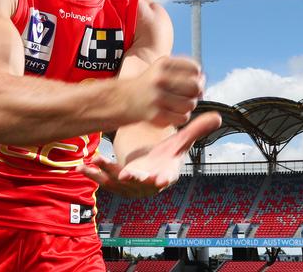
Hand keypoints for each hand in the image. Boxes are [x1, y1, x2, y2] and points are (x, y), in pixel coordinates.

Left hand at [77, 112, 221, 197]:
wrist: (151, 165)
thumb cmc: (167, 153)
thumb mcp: (181, 141)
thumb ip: (197, 129)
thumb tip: (219, 116)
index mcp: (165, 174)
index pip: (165, 179)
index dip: (161, 180)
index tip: (158, 180)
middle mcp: (147, 184)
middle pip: (140, 184)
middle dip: (133, 180)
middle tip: (127, 175)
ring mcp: (130, 186)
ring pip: (117, 183)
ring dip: (105, 174)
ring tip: (94, 162)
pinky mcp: (116, 183)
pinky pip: (104, 180)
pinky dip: (94, 173)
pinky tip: (83, 165)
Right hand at [123, 56, 204, 127]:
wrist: (124, 99)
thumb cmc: (149, 84)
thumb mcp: (162, 67)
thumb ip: (183, 70)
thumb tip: (204, 79)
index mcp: (163, 64)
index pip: (195, 69)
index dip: (198, 77)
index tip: (193, 81)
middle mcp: (160, 79)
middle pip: (196, 87)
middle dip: (196, 92)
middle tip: (190, 95)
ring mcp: (158, 98)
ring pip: (191, 104)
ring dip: (189, 106)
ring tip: (179, 104)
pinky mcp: (157, 114)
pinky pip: (183, 118)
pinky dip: (181, 117)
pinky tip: (173, 112)